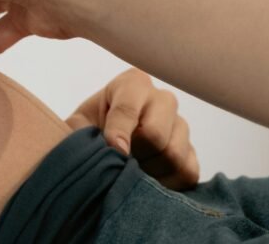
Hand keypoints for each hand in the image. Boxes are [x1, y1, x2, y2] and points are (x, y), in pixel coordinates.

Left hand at [66, 69, 199, 189]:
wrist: (101, 148)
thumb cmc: (89, 131)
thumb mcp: (77, 124)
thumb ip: (78, 129)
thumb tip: (98, 147)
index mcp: (133, 84)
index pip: (128, 109)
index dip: (117, 134)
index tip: (112, 150)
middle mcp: (162, 100)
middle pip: (156, 134)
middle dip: (134, 155)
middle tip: (120, 161)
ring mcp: (180, 126)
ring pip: (174, 155)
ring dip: (149, 171)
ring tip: (131, 171)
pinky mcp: (191, 152)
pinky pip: (188, 172)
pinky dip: (166, 184)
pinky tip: (148, 180)